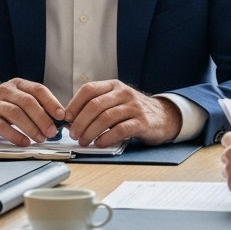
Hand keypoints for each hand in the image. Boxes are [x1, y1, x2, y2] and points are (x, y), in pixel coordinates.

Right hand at [0, 79, 65, 145]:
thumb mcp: (16, 101)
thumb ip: (34, 107)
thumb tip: (57, 120)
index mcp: (17, 84)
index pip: (38, 90)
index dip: (51, 102)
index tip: (61, 116)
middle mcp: (5, 90)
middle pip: (27, 102)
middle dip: (42, 118)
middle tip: (52, 132)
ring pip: (15, 113)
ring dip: (31, 127)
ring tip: (40, 138)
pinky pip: (1, 126)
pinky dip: (15, 135)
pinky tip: (24, 142)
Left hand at [64, 80, 181, 146]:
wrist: (164, 116)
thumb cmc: (134, 111)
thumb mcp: (116, 101)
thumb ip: (97, 106)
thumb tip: (71, 119)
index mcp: (114, 86)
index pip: (89, 89)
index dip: (74, 104)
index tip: (66, 118)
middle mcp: (123, 93)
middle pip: (95, 105)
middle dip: (80, 122)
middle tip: (73, 134)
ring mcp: (134, 107)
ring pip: (106, 118)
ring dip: (90, 132)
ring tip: (83, 141)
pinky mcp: (142, 122)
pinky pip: (120, 129)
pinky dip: (106, 138)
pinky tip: (99, 143)